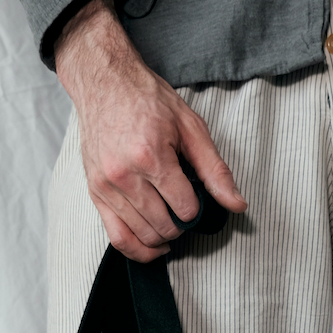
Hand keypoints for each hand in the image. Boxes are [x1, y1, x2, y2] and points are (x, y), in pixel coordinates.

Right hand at [54, 0, 246, 261]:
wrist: (105, 83)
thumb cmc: (148, 101)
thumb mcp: (191, 128)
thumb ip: (215, 170)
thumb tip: (237, 204)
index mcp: (151, 156)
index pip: (185, 208)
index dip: (197, 209)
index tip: (197, 198)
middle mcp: (124, 175)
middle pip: (164, 226)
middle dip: (181, 226)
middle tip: (185, 210)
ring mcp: (106, 186)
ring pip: (143, 235)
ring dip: (163, 237)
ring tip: (171, 223)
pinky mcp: (95, 193)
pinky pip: (116, 237)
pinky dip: (138, 250)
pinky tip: (154, 247)